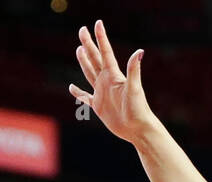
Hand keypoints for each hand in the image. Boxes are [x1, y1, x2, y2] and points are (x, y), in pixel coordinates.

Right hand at [69, 20, 152, 142]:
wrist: (137, 129)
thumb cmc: (138, 109)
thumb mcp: (135, 88)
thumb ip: (134, 70)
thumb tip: (139, 52)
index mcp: (114, 75)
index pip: (105, 52)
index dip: (101, 38)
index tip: (97, 23)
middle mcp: (107, 81)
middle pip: (95, 58)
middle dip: (88, 44)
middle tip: (82, 30)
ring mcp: (102, 93)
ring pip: (90, 73)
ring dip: (84, 61)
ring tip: (79, 49)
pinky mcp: (99, 106)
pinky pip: (85, 97)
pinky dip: (78, 92)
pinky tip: (71, 88)